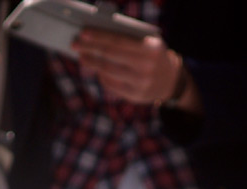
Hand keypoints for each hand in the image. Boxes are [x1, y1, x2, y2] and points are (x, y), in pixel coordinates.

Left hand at [71, 31, 193, 107]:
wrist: (171, 80)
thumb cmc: (154, 55)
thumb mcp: (149, 42)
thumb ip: (129, 39)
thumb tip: (100, 37)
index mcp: (150, 49)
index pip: (118, 41)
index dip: (99, 37)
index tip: (83, 33)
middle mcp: (145, 67)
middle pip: (110, 57)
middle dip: (90, 49)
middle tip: (75, 45)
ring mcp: (140, 84)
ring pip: (108, 72)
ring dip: (93, 64)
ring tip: (83, 57)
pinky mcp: (135, 96)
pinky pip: (112, 86)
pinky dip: (102, 77)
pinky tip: (97, 70)